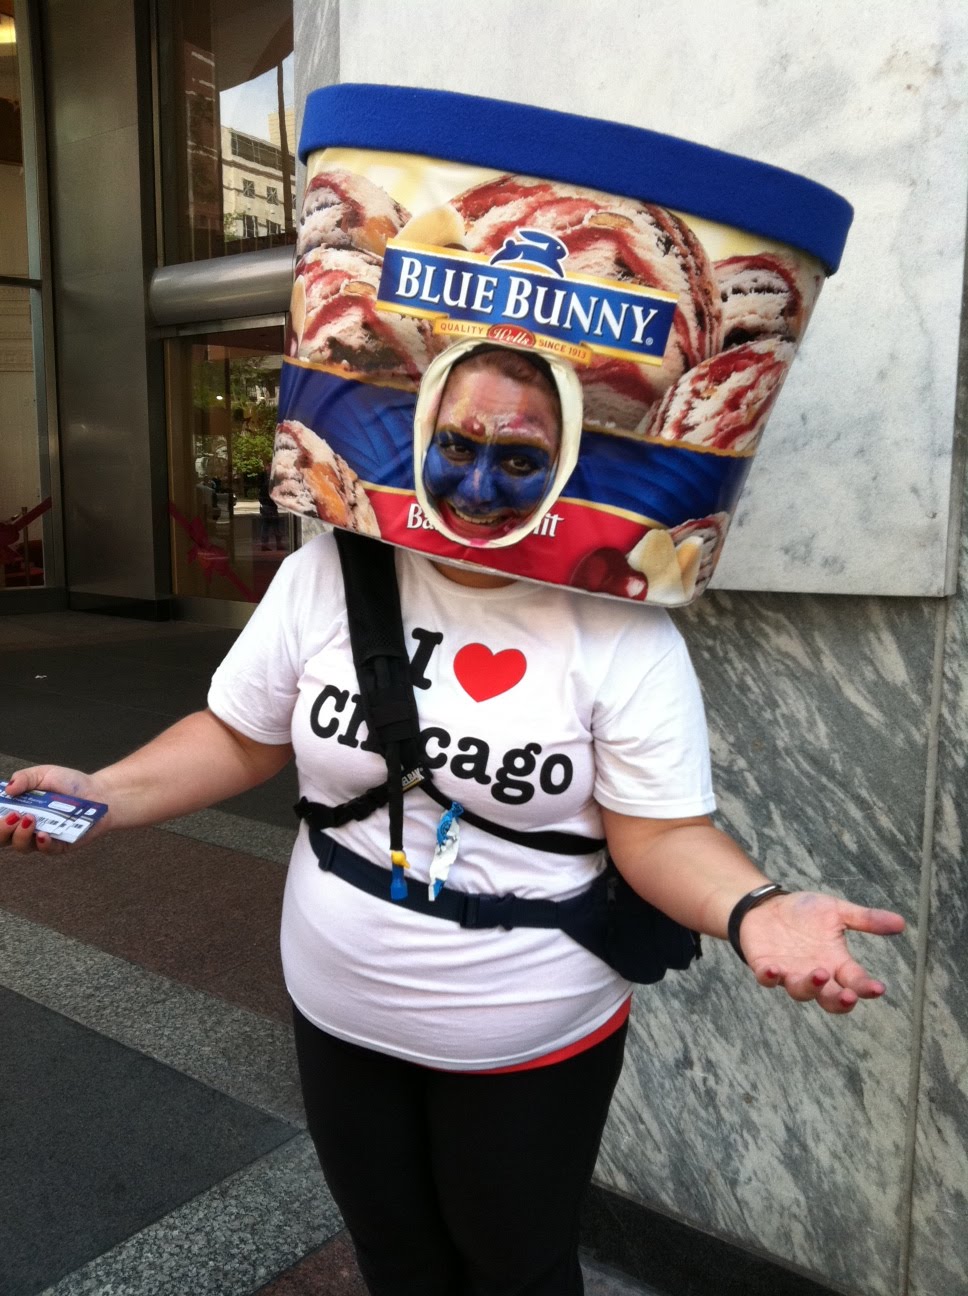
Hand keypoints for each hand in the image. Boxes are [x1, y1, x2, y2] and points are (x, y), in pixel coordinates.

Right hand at [0, 765, 109, 855]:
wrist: (99, 793)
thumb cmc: (69, 784)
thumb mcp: (44, 774)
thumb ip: (24, 778)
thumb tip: (7, 789)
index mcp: (18, 808)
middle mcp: (25, 826)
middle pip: (2, 838)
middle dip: (0, 830)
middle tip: (11, 816)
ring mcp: (40, 837)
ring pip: (21, 846)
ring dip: (20, 834)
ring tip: (30, 818)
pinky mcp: (59, 846)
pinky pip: (46, 850)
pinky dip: (42, 843)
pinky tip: (43, 834)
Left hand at [739, 890, 904, 1013]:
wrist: (765, 906)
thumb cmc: (803, 913)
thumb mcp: (837, 911)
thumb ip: (866, 919)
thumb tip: (901, 923)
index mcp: (835, 963)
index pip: (855, 981)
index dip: (866, 988)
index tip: (878, 989)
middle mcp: (815, 973)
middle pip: (830, 998)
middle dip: (840, 1000)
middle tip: (849, 996)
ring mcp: (790, 973)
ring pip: (801, 991)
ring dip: (809, 987)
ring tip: (819, 974)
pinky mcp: (765, 967)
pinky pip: (767, 979)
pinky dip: (770, 977)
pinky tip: (774, 969)